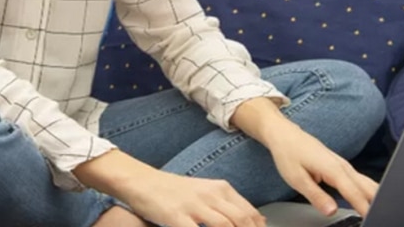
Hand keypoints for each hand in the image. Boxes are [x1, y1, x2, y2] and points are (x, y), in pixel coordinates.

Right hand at [122, 171, 265, 226]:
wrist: (142, 181)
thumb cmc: (174, 190)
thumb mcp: (207, 191)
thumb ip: (232, 205)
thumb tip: (261, 221)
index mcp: (221, 188)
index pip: (251, 215)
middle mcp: (210, 195)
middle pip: (242, 221)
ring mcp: (193, 205)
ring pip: (225, 226)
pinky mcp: (176, 216)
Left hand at [267, 127, 377, 216]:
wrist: (284, 134)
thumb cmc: (288, 153)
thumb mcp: (296, 178)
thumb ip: (316, 196)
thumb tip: (332, 211)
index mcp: (333, 169)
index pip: (355, 193)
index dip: (366, 209)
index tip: (375, 220)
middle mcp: (343, 166)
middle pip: (368, 187)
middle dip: (378, 203)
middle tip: (381, 218)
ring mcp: (344, 165)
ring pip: (367, 183)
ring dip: (376, 198)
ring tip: (381, 213)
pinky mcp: (341, 167)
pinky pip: (360, 181)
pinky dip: (368, 193)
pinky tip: (372, 203)